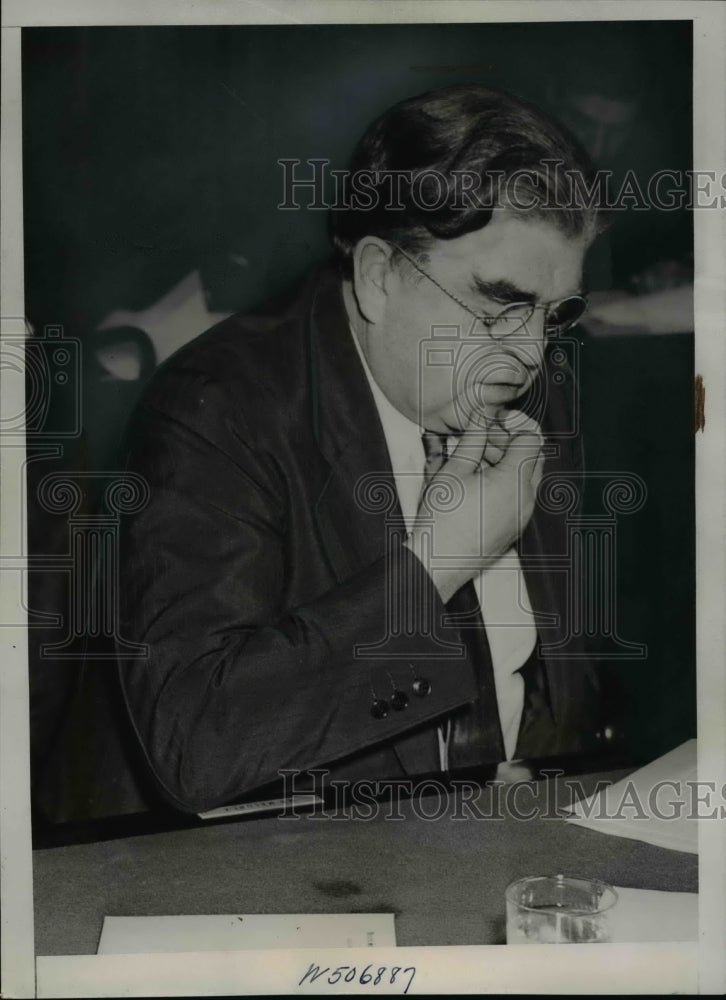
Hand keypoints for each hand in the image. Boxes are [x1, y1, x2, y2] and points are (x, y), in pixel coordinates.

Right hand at [404, 409, 544, 603]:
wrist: (438, 561)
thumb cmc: (442, 520)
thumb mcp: (453, 471)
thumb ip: (472, 440)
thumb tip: (480, 419)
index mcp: (514, 481)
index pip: (531, 439)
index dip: (511, 427)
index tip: (491, 425)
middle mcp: (526, 499)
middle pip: (534, 457)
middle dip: (510, 444)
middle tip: (481, 442)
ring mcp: (522, 515)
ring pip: (527, 478)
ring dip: (507, 464)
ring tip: (474, 463)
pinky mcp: (514, 527)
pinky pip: (520, 497)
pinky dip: (506, 484)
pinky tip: (478, 484)